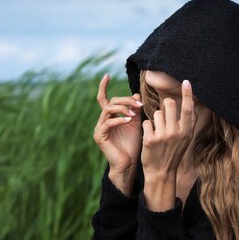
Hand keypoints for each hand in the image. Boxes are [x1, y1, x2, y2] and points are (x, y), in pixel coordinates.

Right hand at [93, 73, 143, 194]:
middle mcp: (102, 121)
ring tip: (134, 113)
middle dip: (126, 101)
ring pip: (108, 110)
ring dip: (122, 108)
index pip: (104, 98)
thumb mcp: (136, 123)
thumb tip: (136, 94)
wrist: (129, 164)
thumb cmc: (133, 145)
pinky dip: (119, 119)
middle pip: (110, 102)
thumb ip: (135, 109)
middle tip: (139, 104)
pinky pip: (108, 123)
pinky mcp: (100, 136)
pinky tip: (128, 120)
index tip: (107, 75)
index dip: (103, 86)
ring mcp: (99, 128)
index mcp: (109, 117)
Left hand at [140, 79, 197, 210]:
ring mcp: (163, 136)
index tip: (186, 81)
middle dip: (165, 106)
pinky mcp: (150, 139)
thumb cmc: (173, 153)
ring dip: (155, 119)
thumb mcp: (185, 140)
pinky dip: (147, 128)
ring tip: (157, 131)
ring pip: (156, 113)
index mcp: (186, 132)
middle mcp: (176, 132)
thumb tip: (192, 105)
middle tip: (164, 116)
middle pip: (169, 104)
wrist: (161, 172)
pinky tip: (149, 137)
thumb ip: (188, 123)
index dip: (188, 94)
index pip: (188, 108)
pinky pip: (146, 122)